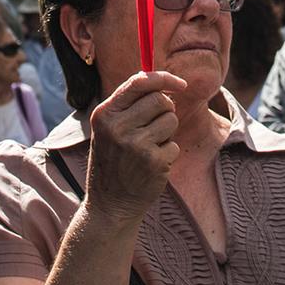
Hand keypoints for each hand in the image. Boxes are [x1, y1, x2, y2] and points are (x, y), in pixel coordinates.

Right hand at [85, 70, 188, 221]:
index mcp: (104, 114)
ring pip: (171, 120)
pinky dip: (168, 154)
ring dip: (167, 133)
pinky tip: (151, 166)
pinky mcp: (152, 161)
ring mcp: (135, 144)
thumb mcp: (109, 130)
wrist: (109, 205)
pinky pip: (174, 144)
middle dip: (166, 111)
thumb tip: (162, 82)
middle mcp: (117, 127)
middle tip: (156, 127)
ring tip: (150, 148)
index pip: (138, 82)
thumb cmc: (113, 161)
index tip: (180, 84)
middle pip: (160, 100)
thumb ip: (129, 105)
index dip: (164, 78)